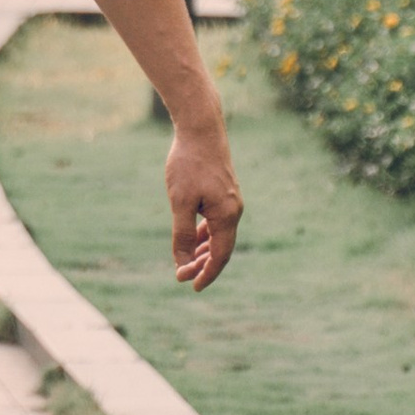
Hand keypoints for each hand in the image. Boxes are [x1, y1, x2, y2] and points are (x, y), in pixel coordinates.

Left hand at [166, 119, 242, 289]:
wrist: (200, 128)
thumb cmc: (188, 164)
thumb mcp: (180, 202)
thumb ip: (182, 234)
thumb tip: (182, 263)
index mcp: (227, 216)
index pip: (220, 256)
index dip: (206, 274)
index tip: (190, 286)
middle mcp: (234, 211)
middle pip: (221, 248)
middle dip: (202, 264)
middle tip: (180, 275)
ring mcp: (230, 201)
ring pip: (219, 235)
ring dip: (203, 250)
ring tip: (185, 262)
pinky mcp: (224, 192)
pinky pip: (216, 221)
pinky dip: (205, 233)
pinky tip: (192, 238)